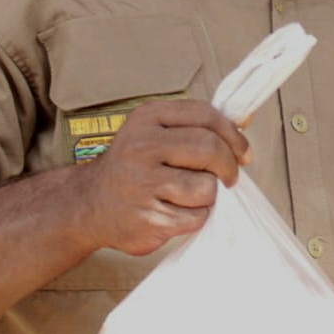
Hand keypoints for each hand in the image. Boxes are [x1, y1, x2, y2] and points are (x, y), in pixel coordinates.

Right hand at [76, 98, 249, 256]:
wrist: (88, 204)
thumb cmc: (131, 168)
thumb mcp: (157, 133)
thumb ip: (198, 126)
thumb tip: (244, 119)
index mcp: (148, 118)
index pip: (206, 116)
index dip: (233, 135)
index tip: (242, 152)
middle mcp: (142, 146)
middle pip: (210, 149)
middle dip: (229, 166)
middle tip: (229, 178)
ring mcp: (143, 183)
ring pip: (207, 187)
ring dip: (209, 195)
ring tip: (191, 195)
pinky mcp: (148, 217)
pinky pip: (195, 217)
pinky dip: (196, 217)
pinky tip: (177, 211)